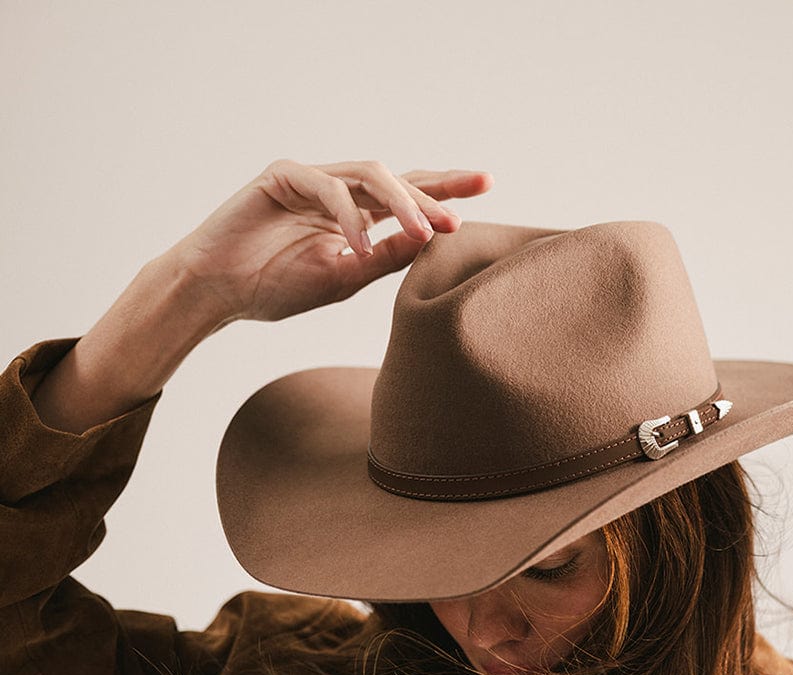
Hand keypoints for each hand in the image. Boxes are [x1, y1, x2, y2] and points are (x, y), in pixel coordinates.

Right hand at [169, 158, 493, 322]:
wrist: (217, 293)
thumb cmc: (274, 289)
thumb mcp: (344, 280)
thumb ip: (385, 259)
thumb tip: (433, 242)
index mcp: (357, 216)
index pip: (409, 197)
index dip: (446, 191)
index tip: (487, 187)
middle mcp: (339, 192)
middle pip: (398, 178)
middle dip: (435, 191)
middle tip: (465, 209)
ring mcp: (312, 179)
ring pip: (370, 175)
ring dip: (401, 203)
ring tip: (425, 232)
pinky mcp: (283, 175)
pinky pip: (328, 189)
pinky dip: (347, 217)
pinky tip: (358, 246)